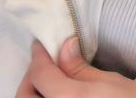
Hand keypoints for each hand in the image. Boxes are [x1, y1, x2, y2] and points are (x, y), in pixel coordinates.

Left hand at [15, 36, 135, 97]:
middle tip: (45, 64)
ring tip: (50, 82)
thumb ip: (80, 68)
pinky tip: (57, 95)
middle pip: (25, 96)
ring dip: (34, 93)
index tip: (41, 43)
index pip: (41, 74)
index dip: (39, 56)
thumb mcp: (111, 82)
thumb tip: (65, 47)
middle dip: (30, 78)